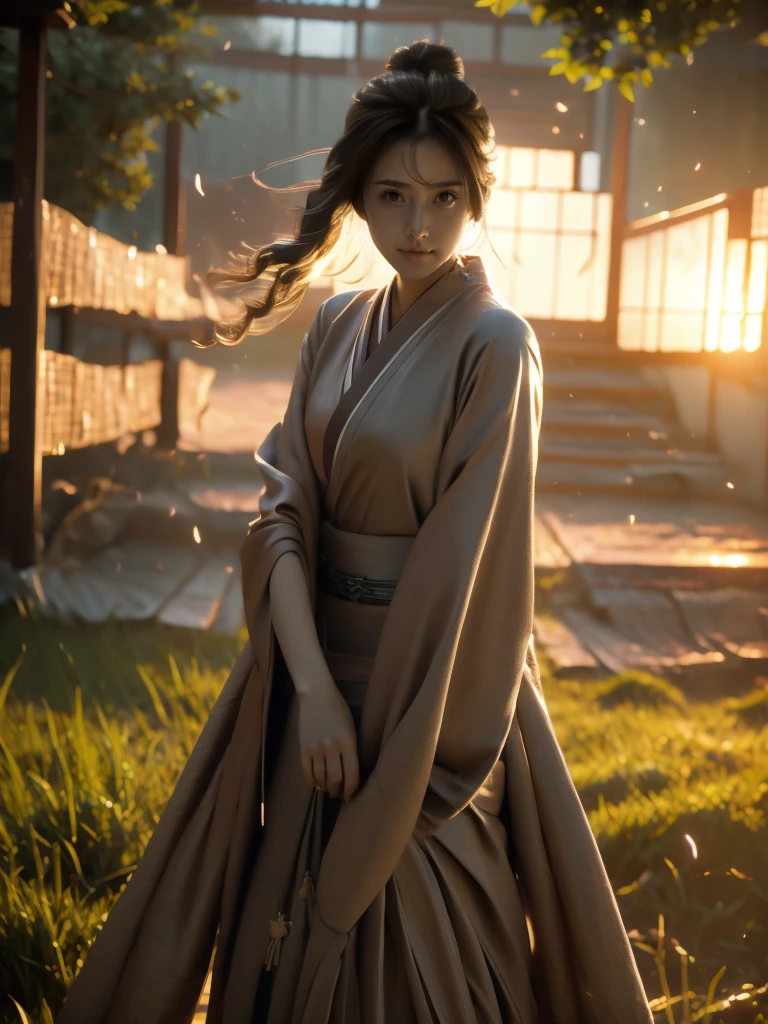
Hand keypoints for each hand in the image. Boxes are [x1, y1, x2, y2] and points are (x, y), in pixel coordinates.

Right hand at [297, 682, 359, 802]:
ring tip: (328, 790)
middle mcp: (332, 747)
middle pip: (335, 779)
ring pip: (321, 777)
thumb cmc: (339, 709)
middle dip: (338, 791)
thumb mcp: (352, 728)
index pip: (352, 775)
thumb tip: (348, 771)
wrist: (317, 695)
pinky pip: (306, 771)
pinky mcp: (303, 747)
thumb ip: (351, 749)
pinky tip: (315, 784)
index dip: (352, 791)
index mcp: (348, 742)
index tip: (351, 797)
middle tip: (338, 795)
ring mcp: (316, 748)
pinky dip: (311, 781)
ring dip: (325, 787)